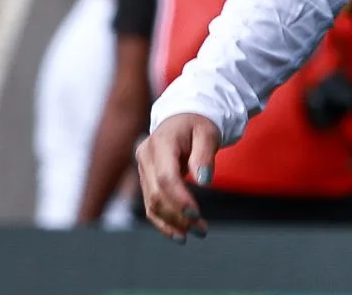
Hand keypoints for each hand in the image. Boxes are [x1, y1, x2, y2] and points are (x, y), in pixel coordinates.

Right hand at [134, 113, 218, 241]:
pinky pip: (151, 204)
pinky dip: (163, 221)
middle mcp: (146, 157)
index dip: (180, 199)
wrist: (183, 117)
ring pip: (151, 203)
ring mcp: (143, 169)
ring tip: (194, 234)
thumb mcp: (208, 133)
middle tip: (202, 230)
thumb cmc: (199, 123)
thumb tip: (204, 181)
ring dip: (172, 222)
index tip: (197, 215)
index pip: (166, 178)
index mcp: (161, 143)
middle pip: (157, 195)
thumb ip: (204, 155)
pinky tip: (178, 233)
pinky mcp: (145, 179)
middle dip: (179, 216)